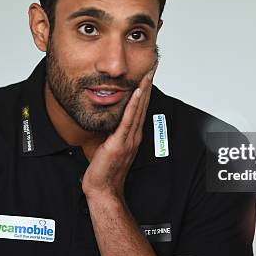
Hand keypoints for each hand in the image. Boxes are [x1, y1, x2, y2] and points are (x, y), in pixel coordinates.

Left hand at [81, 64, 156, 199]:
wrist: (103, 189)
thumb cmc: (104, 171)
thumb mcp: (108, 146)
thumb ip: (112, 133)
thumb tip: (108, 120)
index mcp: (132, 135)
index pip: (140, 108)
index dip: (144, 90)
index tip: (147, 74)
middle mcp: (134, 135)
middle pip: (143, 104)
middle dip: (148, 84)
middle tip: (152, 66)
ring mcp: (129, 138)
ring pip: (139, 109)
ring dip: (144, 90)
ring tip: (148, 73)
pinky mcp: (121, 142)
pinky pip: (128, 120)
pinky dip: (134, 104)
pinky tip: (137, 92)